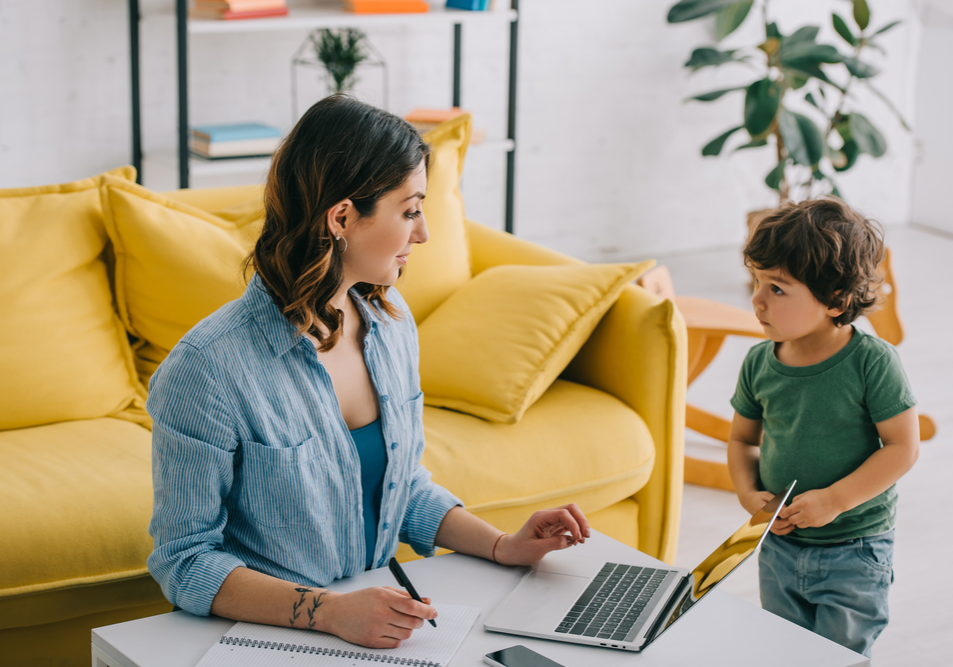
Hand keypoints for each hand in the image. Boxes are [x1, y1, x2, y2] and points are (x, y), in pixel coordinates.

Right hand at [321, 586, 436, 647]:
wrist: (336, 612)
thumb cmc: (361, 600)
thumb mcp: (382, 590)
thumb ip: (405, 595)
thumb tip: (426, 601)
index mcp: (384, 597)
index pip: (412, 606)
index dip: (426, 610)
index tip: (433, 612)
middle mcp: (380, 613)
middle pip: (412, 622)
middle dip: (420, 621)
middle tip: (417, 618)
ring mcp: (376, 629)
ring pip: (406, 634)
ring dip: (408, 629)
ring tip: (399, 623)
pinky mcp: (372, 641)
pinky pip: (395, 643)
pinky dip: (397, 638)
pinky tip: (390, 630)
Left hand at [495, 503, 589, 565]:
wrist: (512, 551)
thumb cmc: (519, 549)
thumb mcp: (535, 549)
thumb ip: (553, 544)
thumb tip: (569, 540)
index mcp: (541, 517)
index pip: (563, 513)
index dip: (573, 524)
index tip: (577, 538)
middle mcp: (547, 516)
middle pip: (571, 509)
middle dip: (581, 521)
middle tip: (585, 536)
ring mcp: (552, 521)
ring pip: (572, 515)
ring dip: (580, 526)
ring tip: (582, 540)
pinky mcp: (555, 528)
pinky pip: (570, 524)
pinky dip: (576, 531)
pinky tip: (577, 540)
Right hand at [739, 490, 793, 535]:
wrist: (748, 502)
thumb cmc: (758, 497)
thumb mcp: (766, 495)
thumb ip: (776, 501)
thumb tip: (785, 507)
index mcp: (762, 510)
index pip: (775, 514)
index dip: (784, 513)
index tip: (790, 510)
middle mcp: (762, 519)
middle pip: (777, 525)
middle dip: (787, 522)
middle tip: (794, 518)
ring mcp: (764, 524)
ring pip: (777, 531)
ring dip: (787, 529)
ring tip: (793, 524)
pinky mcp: (766, 526)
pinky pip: (775, 531)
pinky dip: (783, 531)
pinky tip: (789, 526)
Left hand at [779, 488, 841, 529]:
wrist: (835, 500)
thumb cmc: (819, 495)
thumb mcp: (806, 494)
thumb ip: (796, 500)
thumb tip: (789, 507)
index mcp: (802, 504)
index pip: (788, 511)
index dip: (783, 513)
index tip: (781, 514)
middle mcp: (806, 513)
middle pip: (792, 520)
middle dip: (790, 518)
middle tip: (790, 516)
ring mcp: (812, 520)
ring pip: (799, 525)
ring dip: (798, 521)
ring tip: (800, 517)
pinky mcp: (817, 524)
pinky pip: (807, 525)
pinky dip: (806, 522)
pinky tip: (809, 517)